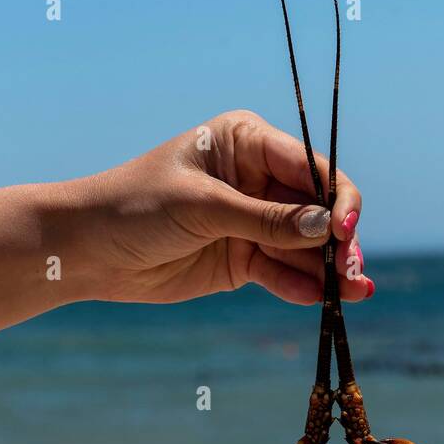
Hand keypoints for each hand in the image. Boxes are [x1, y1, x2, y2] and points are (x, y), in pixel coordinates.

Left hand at [81, 110, 372, 306]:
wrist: (89, 250)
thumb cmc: (137, 206)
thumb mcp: (205, 208)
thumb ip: (268, 220)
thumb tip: (326, 228)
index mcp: (248, 142)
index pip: (311, 168)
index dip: (336, 199)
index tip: (344, 230)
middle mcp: (258, 180)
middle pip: (317, 210)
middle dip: (339, 241)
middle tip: (354, 274)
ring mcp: (252, 223)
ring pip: (305, 247)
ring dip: (330, 270)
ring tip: (353, 295)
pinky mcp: (243, 261)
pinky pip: (282, 273)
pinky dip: (300, 287)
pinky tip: (318, 300)